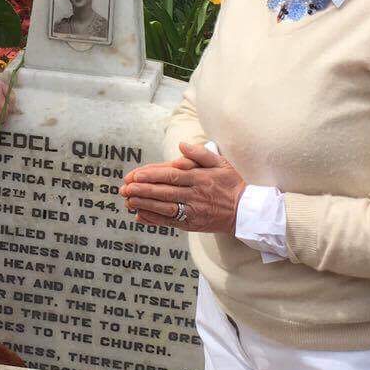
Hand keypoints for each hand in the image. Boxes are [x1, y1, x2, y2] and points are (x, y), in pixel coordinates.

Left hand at [119, 142, 245, 233]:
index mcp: (200, 177)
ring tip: (127, 200)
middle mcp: (195, 194)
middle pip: (164, 192)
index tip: (135, 175)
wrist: (244, 211)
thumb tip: (181, 146)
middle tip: (124, 188)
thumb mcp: (220, 162)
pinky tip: (140, 214)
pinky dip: (154, 219)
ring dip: (144, 204)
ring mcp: (193, 211)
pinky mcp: (192, 224)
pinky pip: (170, 222)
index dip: (151, 175)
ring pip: (164, 208)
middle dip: (142, 190)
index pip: (171, 176)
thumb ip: (200, 153)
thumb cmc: (230, 183)